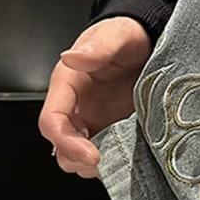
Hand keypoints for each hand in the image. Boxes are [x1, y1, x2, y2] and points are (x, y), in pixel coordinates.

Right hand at [38, 17, 152, 177]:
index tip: (92, 155)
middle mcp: (74, 107)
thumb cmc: (127, 34)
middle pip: (61, 148)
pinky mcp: (110, 129)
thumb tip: (71, 58)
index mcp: (66, 84)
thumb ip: (98, 46)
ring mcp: (92, 121)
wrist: (146, 39)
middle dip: (80, 161)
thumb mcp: (117, 34)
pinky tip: (132, 156)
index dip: (67, 143)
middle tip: (109, 163)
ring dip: (95, 165)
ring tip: (122, 160)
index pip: (52, 121)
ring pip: (79, 157)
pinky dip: (113, 161)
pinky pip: (104, 154)